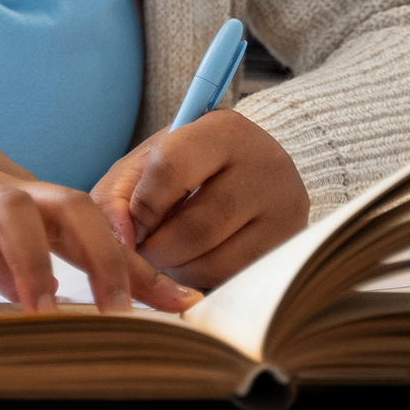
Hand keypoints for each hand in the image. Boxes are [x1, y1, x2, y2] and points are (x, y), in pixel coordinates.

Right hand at [0, 62, 201, 319]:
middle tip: (127, 314)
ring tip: (46, 317)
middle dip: (106, 256)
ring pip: (8, 210)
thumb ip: (5, 257)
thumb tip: (43, 304)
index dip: (139, 265)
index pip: (92, 221)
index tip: (184, 307)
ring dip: (34, 263)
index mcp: (15, 190)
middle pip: (67, 203)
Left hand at [90, 110, 308, 290]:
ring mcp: (286, 207)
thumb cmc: (185, 168)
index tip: (130, 226)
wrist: (247, 171)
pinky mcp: (292, 244)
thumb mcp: (147, 164)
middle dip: (156, 250)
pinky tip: (196, 263)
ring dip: (177, 271)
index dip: (141, 208)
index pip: (170, 169)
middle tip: (144, 252)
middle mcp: (265, 163)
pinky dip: (204, 280)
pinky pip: (235, 280)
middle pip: (194, 227)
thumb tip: (121, 242)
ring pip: (215, 261)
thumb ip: (118, 196)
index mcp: (223, 129)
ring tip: (169, 256)